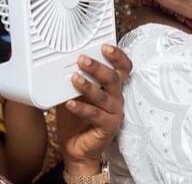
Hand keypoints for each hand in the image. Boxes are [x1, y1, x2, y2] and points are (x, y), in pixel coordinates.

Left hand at [57, 44, 131, 175]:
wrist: (77, 150)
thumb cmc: (77, 121)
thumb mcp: (74, 96)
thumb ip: (73, 83)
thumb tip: (62, 66)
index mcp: (112, 88)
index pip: (123, 68)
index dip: (117, 57)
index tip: (104, 47)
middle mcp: (117, 98)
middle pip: (114, 78)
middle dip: (99, 67)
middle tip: (83, 59)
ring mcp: (114, 112)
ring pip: (105, 95)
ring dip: (89, 85)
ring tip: (74, 78)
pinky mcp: (108, 126)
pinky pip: (96, 115)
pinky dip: (82, 108)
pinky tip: (70, 103)